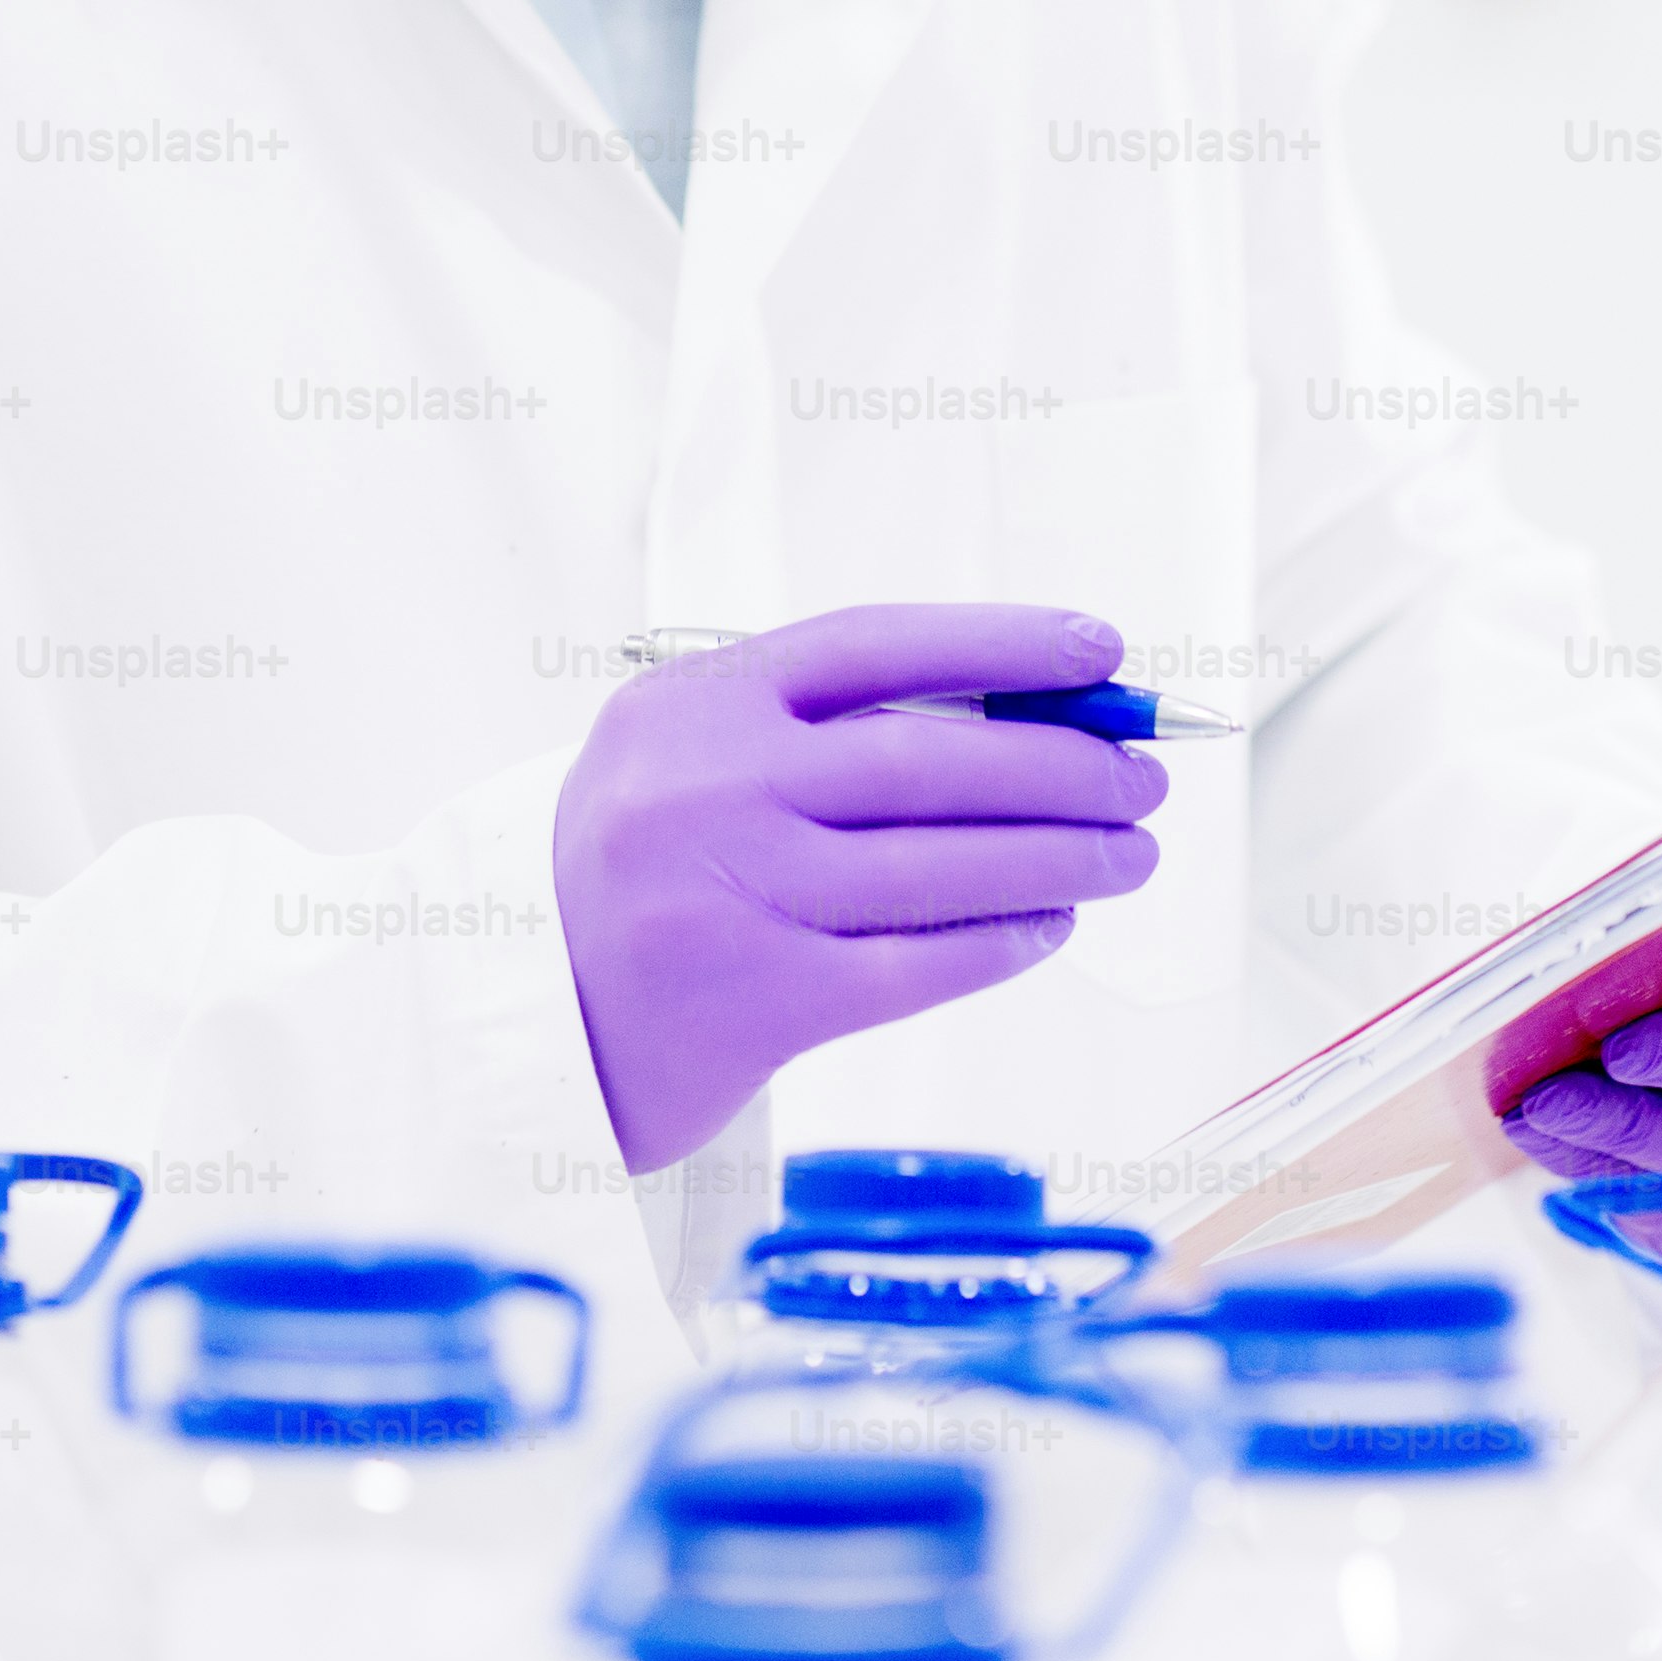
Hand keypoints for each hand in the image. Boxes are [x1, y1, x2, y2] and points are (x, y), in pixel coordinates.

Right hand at [555, 603, 1167, 1172]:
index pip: (876, 644)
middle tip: (1141, 777)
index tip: (1101, 651)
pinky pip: (916, 962)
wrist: (520, 1019)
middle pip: (928, 759)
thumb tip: (1018, 716)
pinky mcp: (755, 1000)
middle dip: (1062, 765)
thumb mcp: (684, 761)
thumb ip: (812, 729)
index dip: (1003, 641)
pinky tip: (1050, 928)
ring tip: (1127, 855)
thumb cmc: (634, 878)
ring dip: (1059, 858)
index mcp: (693, 703)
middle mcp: (707, 787)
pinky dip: (1001, 941)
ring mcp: (728, 893)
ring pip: (939, 862)